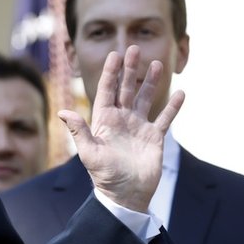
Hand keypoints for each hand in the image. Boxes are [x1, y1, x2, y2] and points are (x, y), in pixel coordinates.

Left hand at [59, 45, 184, 211]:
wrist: (126, 195)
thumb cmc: (104, 176)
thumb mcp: (89, 154)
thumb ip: (79, 132)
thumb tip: (62, 112)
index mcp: (104, 121)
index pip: (106, 91)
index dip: (110, 74)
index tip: (114, 55)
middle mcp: (121, 120)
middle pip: (126, 90)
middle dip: (130, 70)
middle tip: (134, 49)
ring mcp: (138, 127)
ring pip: (146, 99)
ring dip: (151, 82)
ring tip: (157, 64)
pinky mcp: (154, 138)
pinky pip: (165, 118)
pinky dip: (173, 106)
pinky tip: (180, 93)